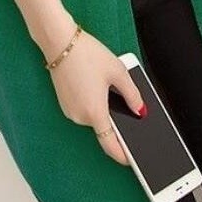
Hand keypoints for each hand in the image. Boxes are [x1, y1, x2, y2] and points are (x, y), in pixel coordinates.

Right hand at [47, 27, 145, 164]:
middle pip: (103, 127)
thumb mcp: (118, 72)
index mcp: (94, 112)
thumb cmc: (87, 54)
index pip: (110, 145)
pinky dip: (92, 103)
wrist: (60, 42)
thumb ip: (132, 95)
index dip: (122, 155)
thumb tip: (141, 110)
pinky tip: (94, 83)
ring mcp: (69, 110)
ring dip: (103, 108)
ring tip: (105, 84)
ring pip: (93, 117)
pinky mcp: (64, 103)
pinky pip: (83, 109)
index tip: (132, 159)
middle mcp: (79, 116)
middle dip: (115, 119)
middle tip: (123, 100)